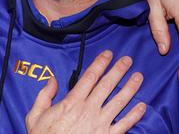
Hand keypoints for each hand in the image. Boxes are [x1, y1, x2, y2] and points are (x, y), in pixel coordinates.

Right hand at [26, 51, 145, 133]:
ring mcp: (100, 124)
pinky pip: (124, 125)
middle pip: (107, 86)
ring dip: (130, 88)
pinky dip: (134, 116)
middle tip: (128, 60)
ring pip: (119, 102)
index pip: (89, 77)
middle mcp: (89, 110)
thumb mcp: (35, 115)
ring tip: (139, 77)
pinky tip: (142, 106)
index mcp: (72, 102)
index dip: (100, 63)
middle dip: (118, 71)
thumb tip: (52, 79)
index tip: (108, 54)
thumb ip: (44, 96)